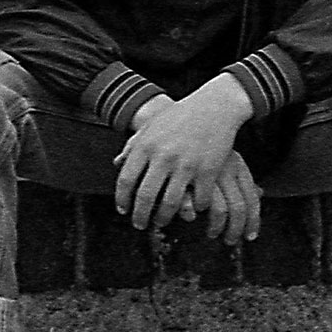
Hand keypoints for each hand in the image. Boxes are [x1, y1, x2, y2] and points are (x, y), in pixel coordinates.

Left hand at [114, 77, 262, 240]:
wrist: (214, 106)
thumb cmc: (180, 116)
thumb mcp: (152, 126)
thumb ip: (133, 145)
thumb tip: (117, 163)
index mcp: (146, 145)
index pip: (126, 180)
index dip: (122, 200)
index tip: (123, 210)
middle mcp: (163, 156)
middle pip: (146, 196)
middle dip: (140, 216)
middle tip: (139, 225)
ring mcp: (186, 164)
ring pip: (171, 203)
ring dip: (164, 217)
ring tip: (161, 221)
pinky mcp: (208, 170)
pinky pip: (199, 199)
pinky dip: (196, 208)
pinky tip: (193, 209)